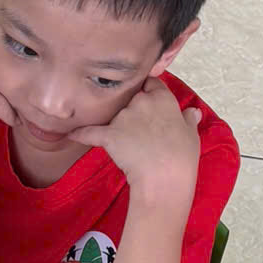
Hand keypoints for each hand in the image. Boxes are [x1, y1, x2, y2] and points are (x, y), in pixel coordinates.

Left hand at [73, 77, 200, 205]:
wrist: (164, 178)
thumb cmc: (182, 158)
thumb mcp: (192, 136)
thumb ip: (188, 121)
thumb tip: (192, 112)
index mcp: (163, 99)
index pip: (151, 84)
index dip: (149, 92)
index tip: (150, 101)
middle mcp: (141, 102)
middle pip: (131, 98)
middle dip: (132, 109)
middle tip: (139, 128)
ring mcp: (123, 118)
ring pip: (115, 115)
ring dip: (116, 124)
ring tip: (123, 143)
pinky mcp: (109, 135)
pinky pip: (90, 132)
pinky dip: (80, 133)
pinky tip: (69, 134)